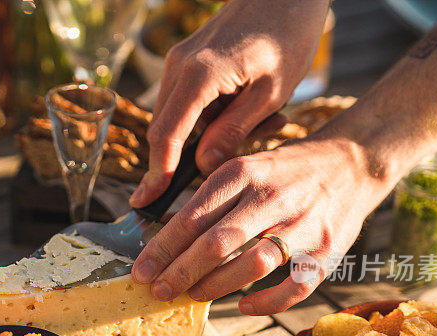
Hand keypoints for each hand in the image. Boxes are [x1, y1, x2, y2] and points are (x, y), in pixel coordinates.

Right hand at [129, 0, 329, 207]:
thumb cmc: (286, 35)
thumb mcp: (270, 93)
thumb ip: (233, 132)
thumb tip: (202, 167)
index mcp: (199, 74)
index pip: (166, 135)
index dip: (157, 172)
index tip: (150, 199)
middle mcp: (179, 67)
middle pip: (166, 131)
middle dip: (195, 155)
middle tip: (243, 153)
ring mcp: (179, 62)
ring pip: (180, 120)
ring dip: (213, 135)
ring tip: (266, 122)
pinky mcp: (187, 62)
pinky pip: (190, 104)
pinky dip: (215, 117)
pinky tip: (253, 110)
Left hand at [130, 136, 387, 314]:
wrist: (351, 164)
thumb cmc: (285, 172)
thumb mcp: (245, 168)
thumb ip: (209, 198)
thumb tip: (163, 234)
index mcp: (243, 174)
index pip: (193, 216)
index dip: (162, 249)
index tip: (141, 271)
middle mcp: (271, 198)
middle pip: (217, 244)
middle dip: (181, 272)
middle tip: (158, 291)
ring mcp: (302, 227)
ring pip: (251, 266)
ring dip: (216, 287)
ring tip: (192, 295)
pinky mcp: (327, 252)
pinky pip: (293, 288)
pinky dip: (265, 302)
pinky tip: (243, 305)